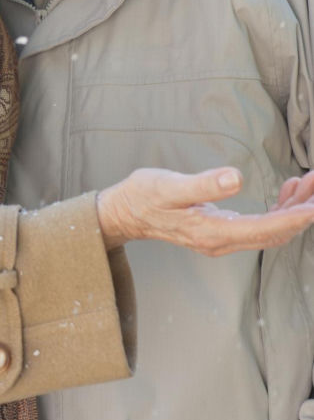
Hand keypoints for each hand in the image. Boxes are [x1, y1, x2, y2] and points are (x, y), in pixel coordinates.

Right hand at [96, 167, 313, 254]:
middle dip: (302, 211)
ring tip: (308, 183)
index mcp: (212, 232)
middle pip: (275, 232)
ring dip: (293, 210)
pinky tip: (285, 191)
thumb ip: (203, 183)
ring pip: (270, 230)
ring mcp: (221, 239)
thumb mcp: (168, 186)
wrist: (124, 213)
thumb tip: (236, 177)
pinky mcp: (219, 231)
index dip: (295, 217)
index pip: (265, 228)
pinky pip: (259, 226)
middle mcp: (221, 241)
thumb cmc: (142, 196)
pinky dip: (278, 210)